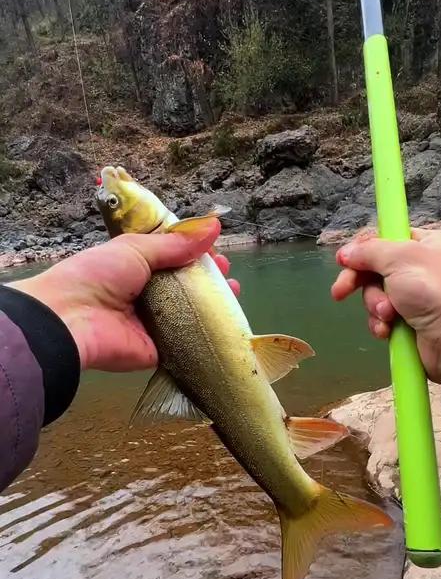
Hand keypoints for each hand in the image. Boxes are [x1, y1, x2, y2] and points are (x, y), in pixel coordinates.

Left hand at [10, 221, 240, 371]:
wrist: (70, 319)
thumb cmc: (97, 276)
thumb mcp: (136, 248)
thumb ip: (176, 243)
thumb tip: (214, 226)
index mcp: (134, 268)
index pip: (172, 260)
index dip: (195, 256)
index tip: (217, 253)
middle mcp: (144, 297)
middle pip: (184, 288)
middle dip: (208, 281)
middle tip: (227, 274)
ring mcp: (152, 325)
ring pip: (189, 315)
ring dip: (213, 305)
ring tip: (232, 294)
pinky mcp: (157, 351)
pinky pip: (186, 342)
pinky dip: (206, 334)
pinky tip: (226, 324)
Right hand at [332, 229, 440, 383]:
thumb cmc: (434, 290)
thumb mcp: (401, 259)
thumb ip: (369, 252)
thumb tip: (345, 253)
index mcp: (431, 244)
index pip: (388, 239)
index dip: (364, 251)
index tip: (343, 262)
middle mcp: (425, 267)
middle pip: (378, 268)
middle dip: (363, 284)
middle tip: (340, 293)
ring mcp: (419, 297)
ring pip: (378, 296)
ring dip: (375, 306)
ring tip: (388, 315)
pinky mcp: (413, 322)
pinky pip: (385, 318)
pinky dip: (382, 324)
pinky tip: (387, 331)